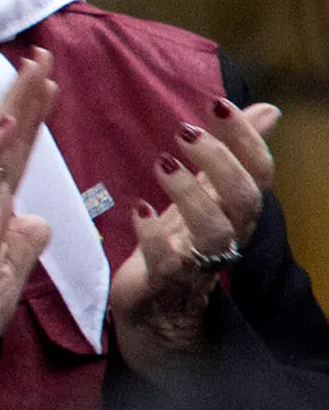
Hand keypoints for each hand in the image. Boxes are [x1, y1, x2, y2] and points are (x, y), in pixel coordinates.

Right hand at [0, 49, 58, 409]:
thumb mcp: (10, 276)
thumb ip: (23, 244)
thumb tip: (37, 219)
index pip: (19, 157)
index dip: (34, 119)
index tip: (49, 83)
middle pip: (10, 141)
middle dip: (28, 97)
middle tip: (43, 55)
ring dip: (15, 108)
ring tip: (33, 71)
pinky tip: (5, 122)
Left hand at [109, 97, 279, 376]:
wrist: (156, 305)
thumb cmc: (182, 239)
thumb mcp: (207, 191)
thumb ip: (232, 151)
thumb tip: (269, 109)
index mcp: (237, 211)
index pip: (258, 173)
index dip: (246, 139)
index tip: (217, 104)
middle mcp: (226, 235)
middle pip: (243, 200)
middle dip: (219, 161)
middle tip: (183, 131)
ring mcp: (197, 260)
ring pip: (214, 231)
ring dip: (190, 193)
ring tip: (162, 161)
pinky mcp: (162, 281)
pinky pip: (166, 261)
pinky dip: (153, 234)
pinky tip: (139, 206)